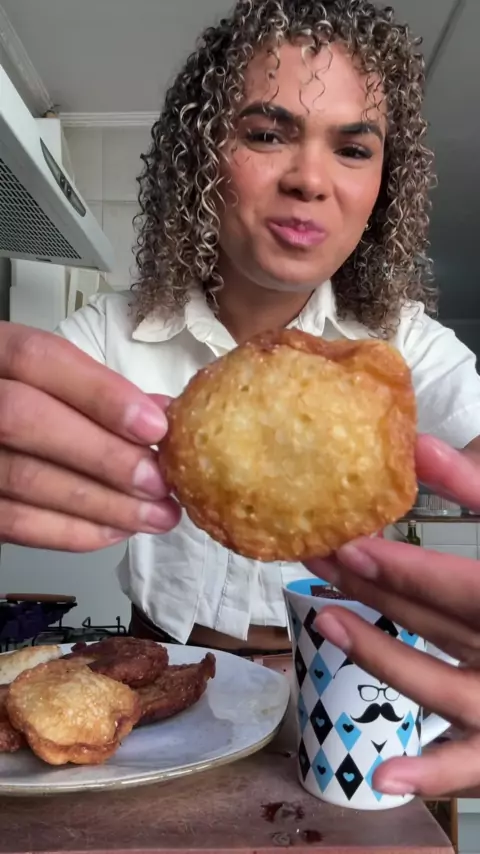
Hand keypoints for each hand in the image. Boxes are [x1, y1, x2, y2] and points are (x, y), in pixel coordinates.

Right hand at [0, 322, 179, 550]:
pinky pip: (14, 522)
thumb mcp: (51, 377)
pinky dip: (72, 532)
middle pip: (26, 420)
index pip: (38, 359)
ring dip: (101, 503)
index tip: (154, 426)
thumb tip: (161, 415)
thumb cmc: (24, 399)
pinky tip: (117, 529)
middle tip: (159, 482)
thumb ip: (98, 390)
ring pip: (24, 478)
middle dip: (104, 455)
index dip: (100, 393)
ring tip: (155, 515)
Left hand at [305, 435, 479, 797]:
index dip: (404, 567)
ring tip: (324, 619)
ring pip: (443, 687)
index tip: (346, 540)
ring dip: (381, 656)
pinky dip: (433, 774)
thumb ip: (478, 487)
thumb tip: (418, 445)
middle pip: (438, 623)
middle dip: (372, 587)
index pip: (462, 588)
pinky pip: (474, 765)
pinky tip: (384, 776)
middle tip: (315, 554)